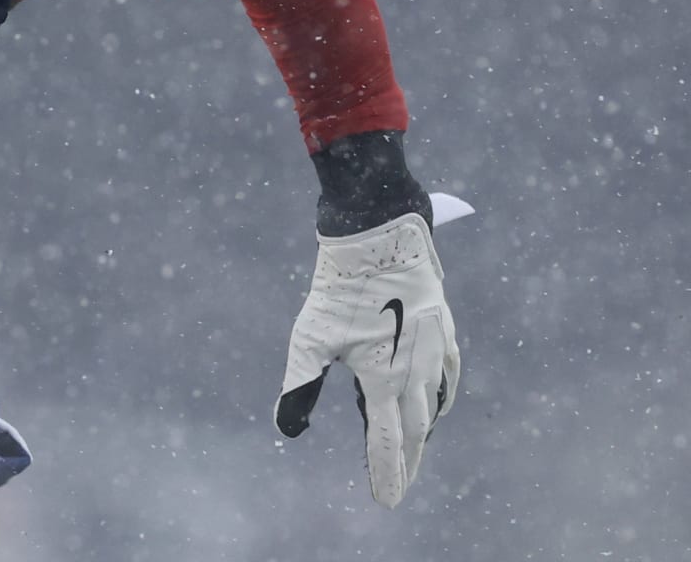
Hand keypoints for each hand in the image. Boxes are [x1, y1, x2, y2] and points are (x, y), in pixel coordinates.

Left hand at [275, 212, 459, 508]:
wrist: (379, 233)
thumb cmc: (339, 286)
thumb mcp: (310, 337)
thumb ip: (299, 385)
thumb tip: (285, 428)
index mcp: (385, 377)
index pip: (387, 440)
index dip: (386, 472)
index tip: (386, 501)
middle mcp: (416, 369)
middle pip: (413, 429)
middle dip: (405, 461)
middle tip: (399, 487)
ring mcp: (435, 348)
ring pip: (434, 404)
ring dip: (423, 432)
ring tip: (414, 453)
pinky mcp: (443, 327)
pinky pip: (449, 374)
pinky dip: (442, 397)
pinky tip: (438, 403)